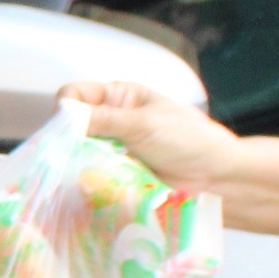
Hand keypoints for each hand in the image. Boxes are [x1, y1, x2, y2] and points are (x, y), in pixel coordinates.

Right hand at [59, 80, 242, 189]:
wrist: (215, 175)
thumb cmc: (188, 140)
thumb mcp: (144, 124)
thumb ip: (103, 119)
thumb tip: (63, 116)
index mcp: (119, 96)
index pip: (75, 94)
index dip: (65, 109)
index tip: (65, 129)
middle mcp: (112, 119)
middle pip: (72, 124)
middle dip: (68, 138)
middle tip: (69, 154)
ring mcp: (113, 147)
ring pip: (78, 150)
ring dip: (77, 159)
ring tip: (81, 171)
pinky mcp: (115, 172)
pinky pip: (90, 172)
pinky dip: (87, 177)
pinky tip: (90, 183)